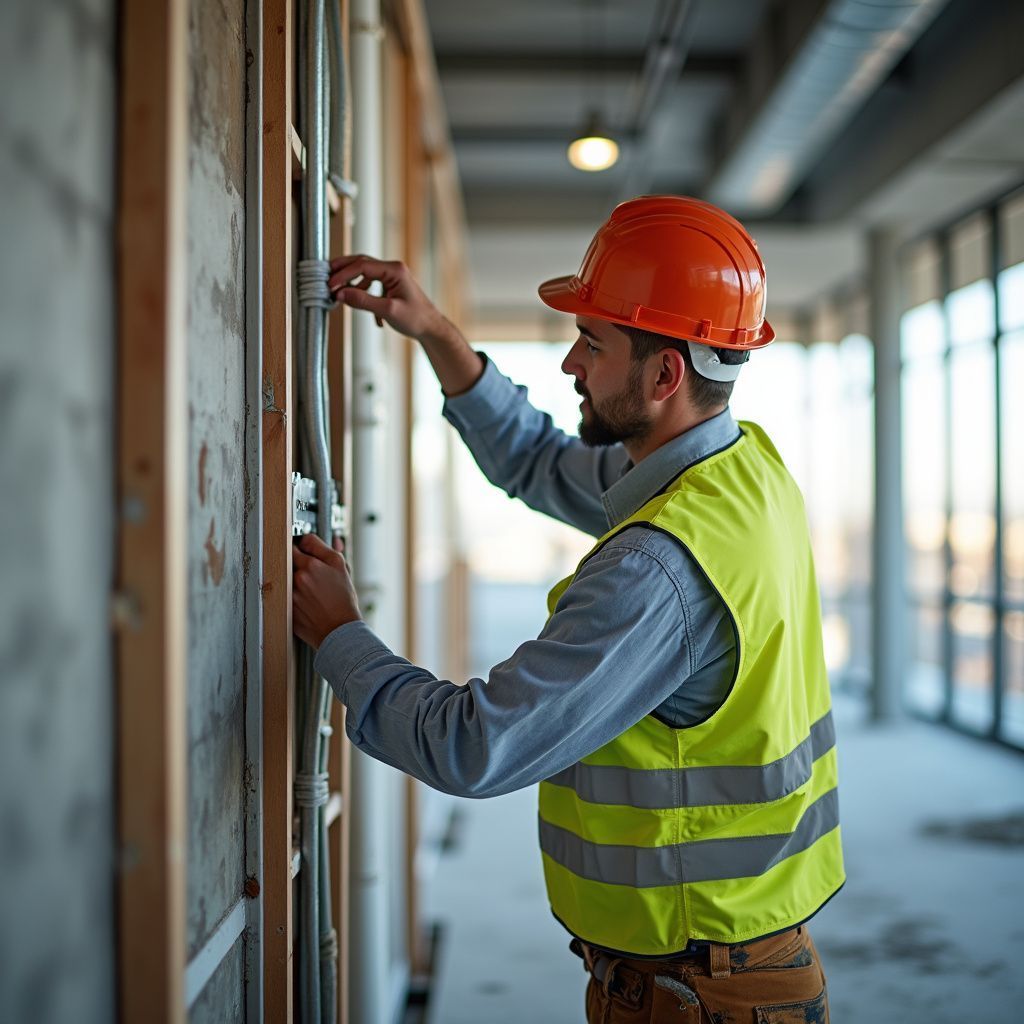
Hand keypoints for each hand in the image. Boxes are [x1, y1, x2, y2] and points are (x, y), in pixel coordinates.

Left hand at [292, 534, 361, 649]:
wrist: (340, 630)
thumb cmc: (343, 600)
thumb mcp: (341, 568)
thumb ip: (325, 549)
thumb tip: (313, 538)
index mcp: (310, 565)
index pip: (298, 544)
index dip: (304, 548)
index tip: (307, 552)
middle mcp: (297, 578)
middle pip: (290, 562)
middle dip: (299, 565)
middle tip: (313, 575)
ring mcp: (289, 594)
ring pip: (286, 579)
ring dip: (295, 582)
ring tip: (312, 592)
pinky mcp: (285, 609)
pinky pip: (284, 596)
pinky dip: (293, 597)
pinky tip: (308, 603)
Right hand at [329, 255, 444, 339]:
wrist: (431, 329)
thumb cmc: (416, 319)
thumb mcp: (387, 311)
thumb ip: (363, 301)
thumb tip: (341, 294)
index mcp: (394, 270)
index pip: (362, 265)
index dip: (343, 274)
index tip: (330, 284)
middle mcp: (393, 269)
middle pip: (362, 263)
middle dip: (343, 270)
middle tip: (326, 276)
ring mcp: (393, 277)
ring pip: (365, 273)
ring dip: (352, 282)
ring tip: (339, 292)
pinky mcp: (391, 286)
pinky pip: (372, 285)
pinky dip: (364, 294)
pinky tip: (368, 313)